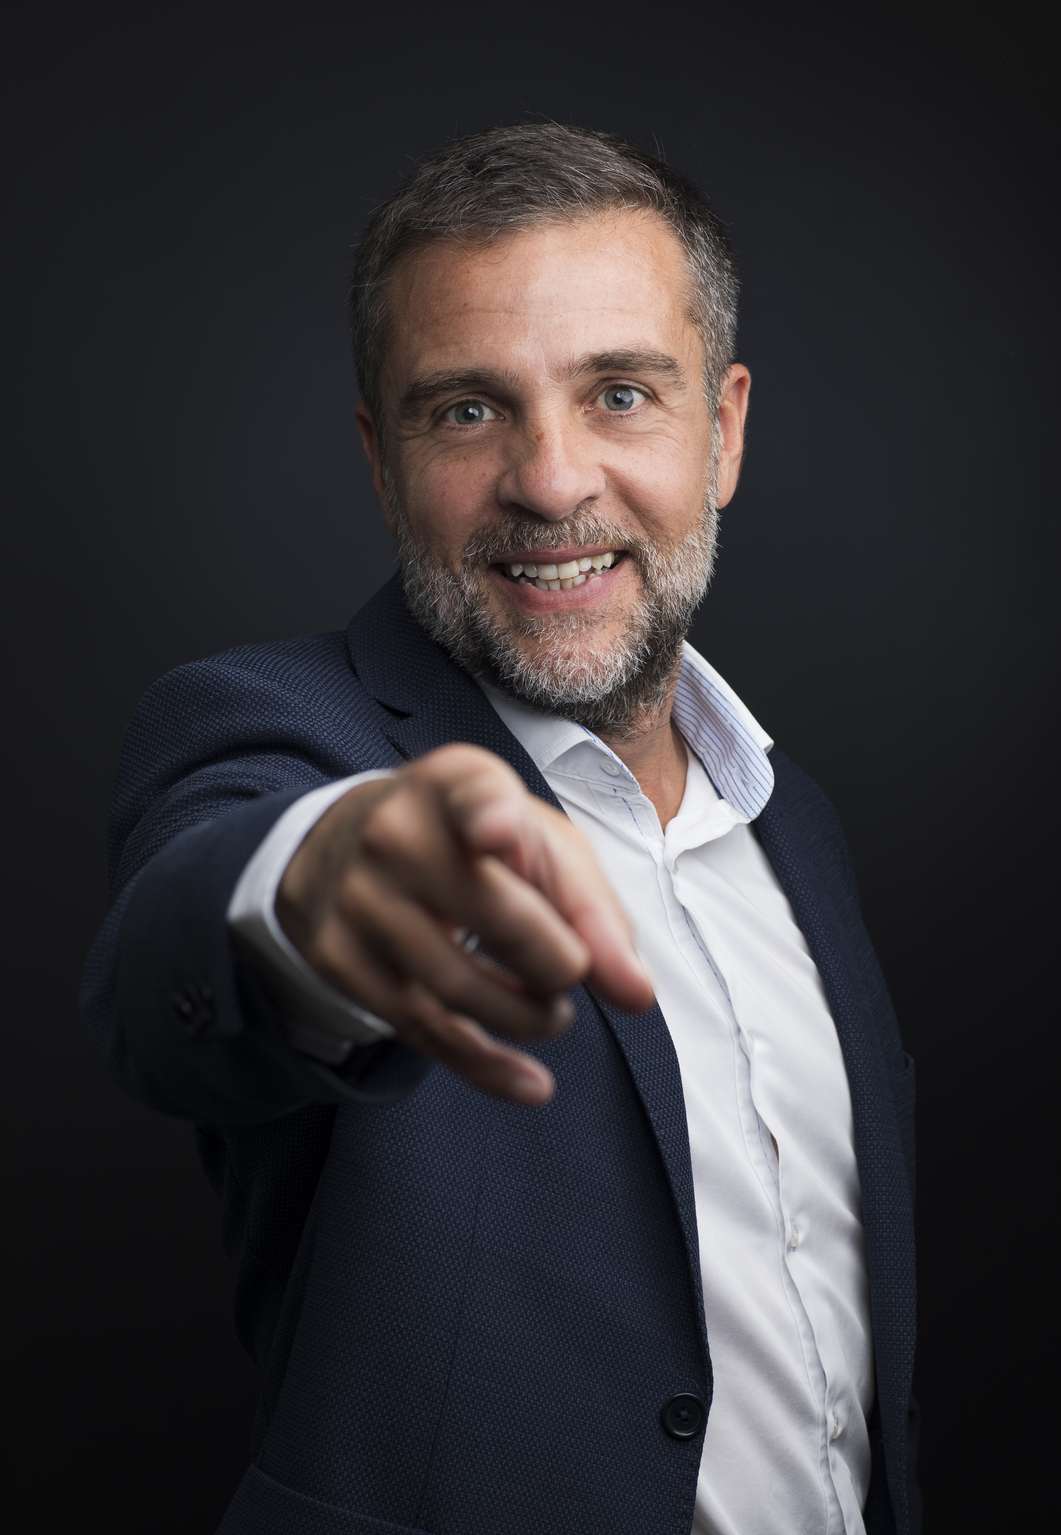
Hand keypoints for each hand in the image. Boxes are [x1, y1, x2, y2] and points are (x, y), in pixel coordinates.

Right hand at [276, 745, 653, 1104]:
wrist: (344, 846)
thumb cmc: (467, 842)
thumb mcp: (537, 847)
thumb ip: (593, 911)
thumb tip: (635, 994)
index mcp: (456, 785)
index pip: (472, 795)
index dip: (488, 815)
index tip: (497, 832)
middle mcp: (396, 835)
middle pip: (495, 917)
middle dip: (558, 964)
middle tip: (572, 973)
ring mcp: (359, 899)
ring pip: (458, 987)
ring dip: (528, 1017)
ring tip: (551, 1011)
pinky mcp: (338, 959)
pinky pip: (422, 1030)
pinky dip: (486, 1067)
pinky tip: (530, 1083)